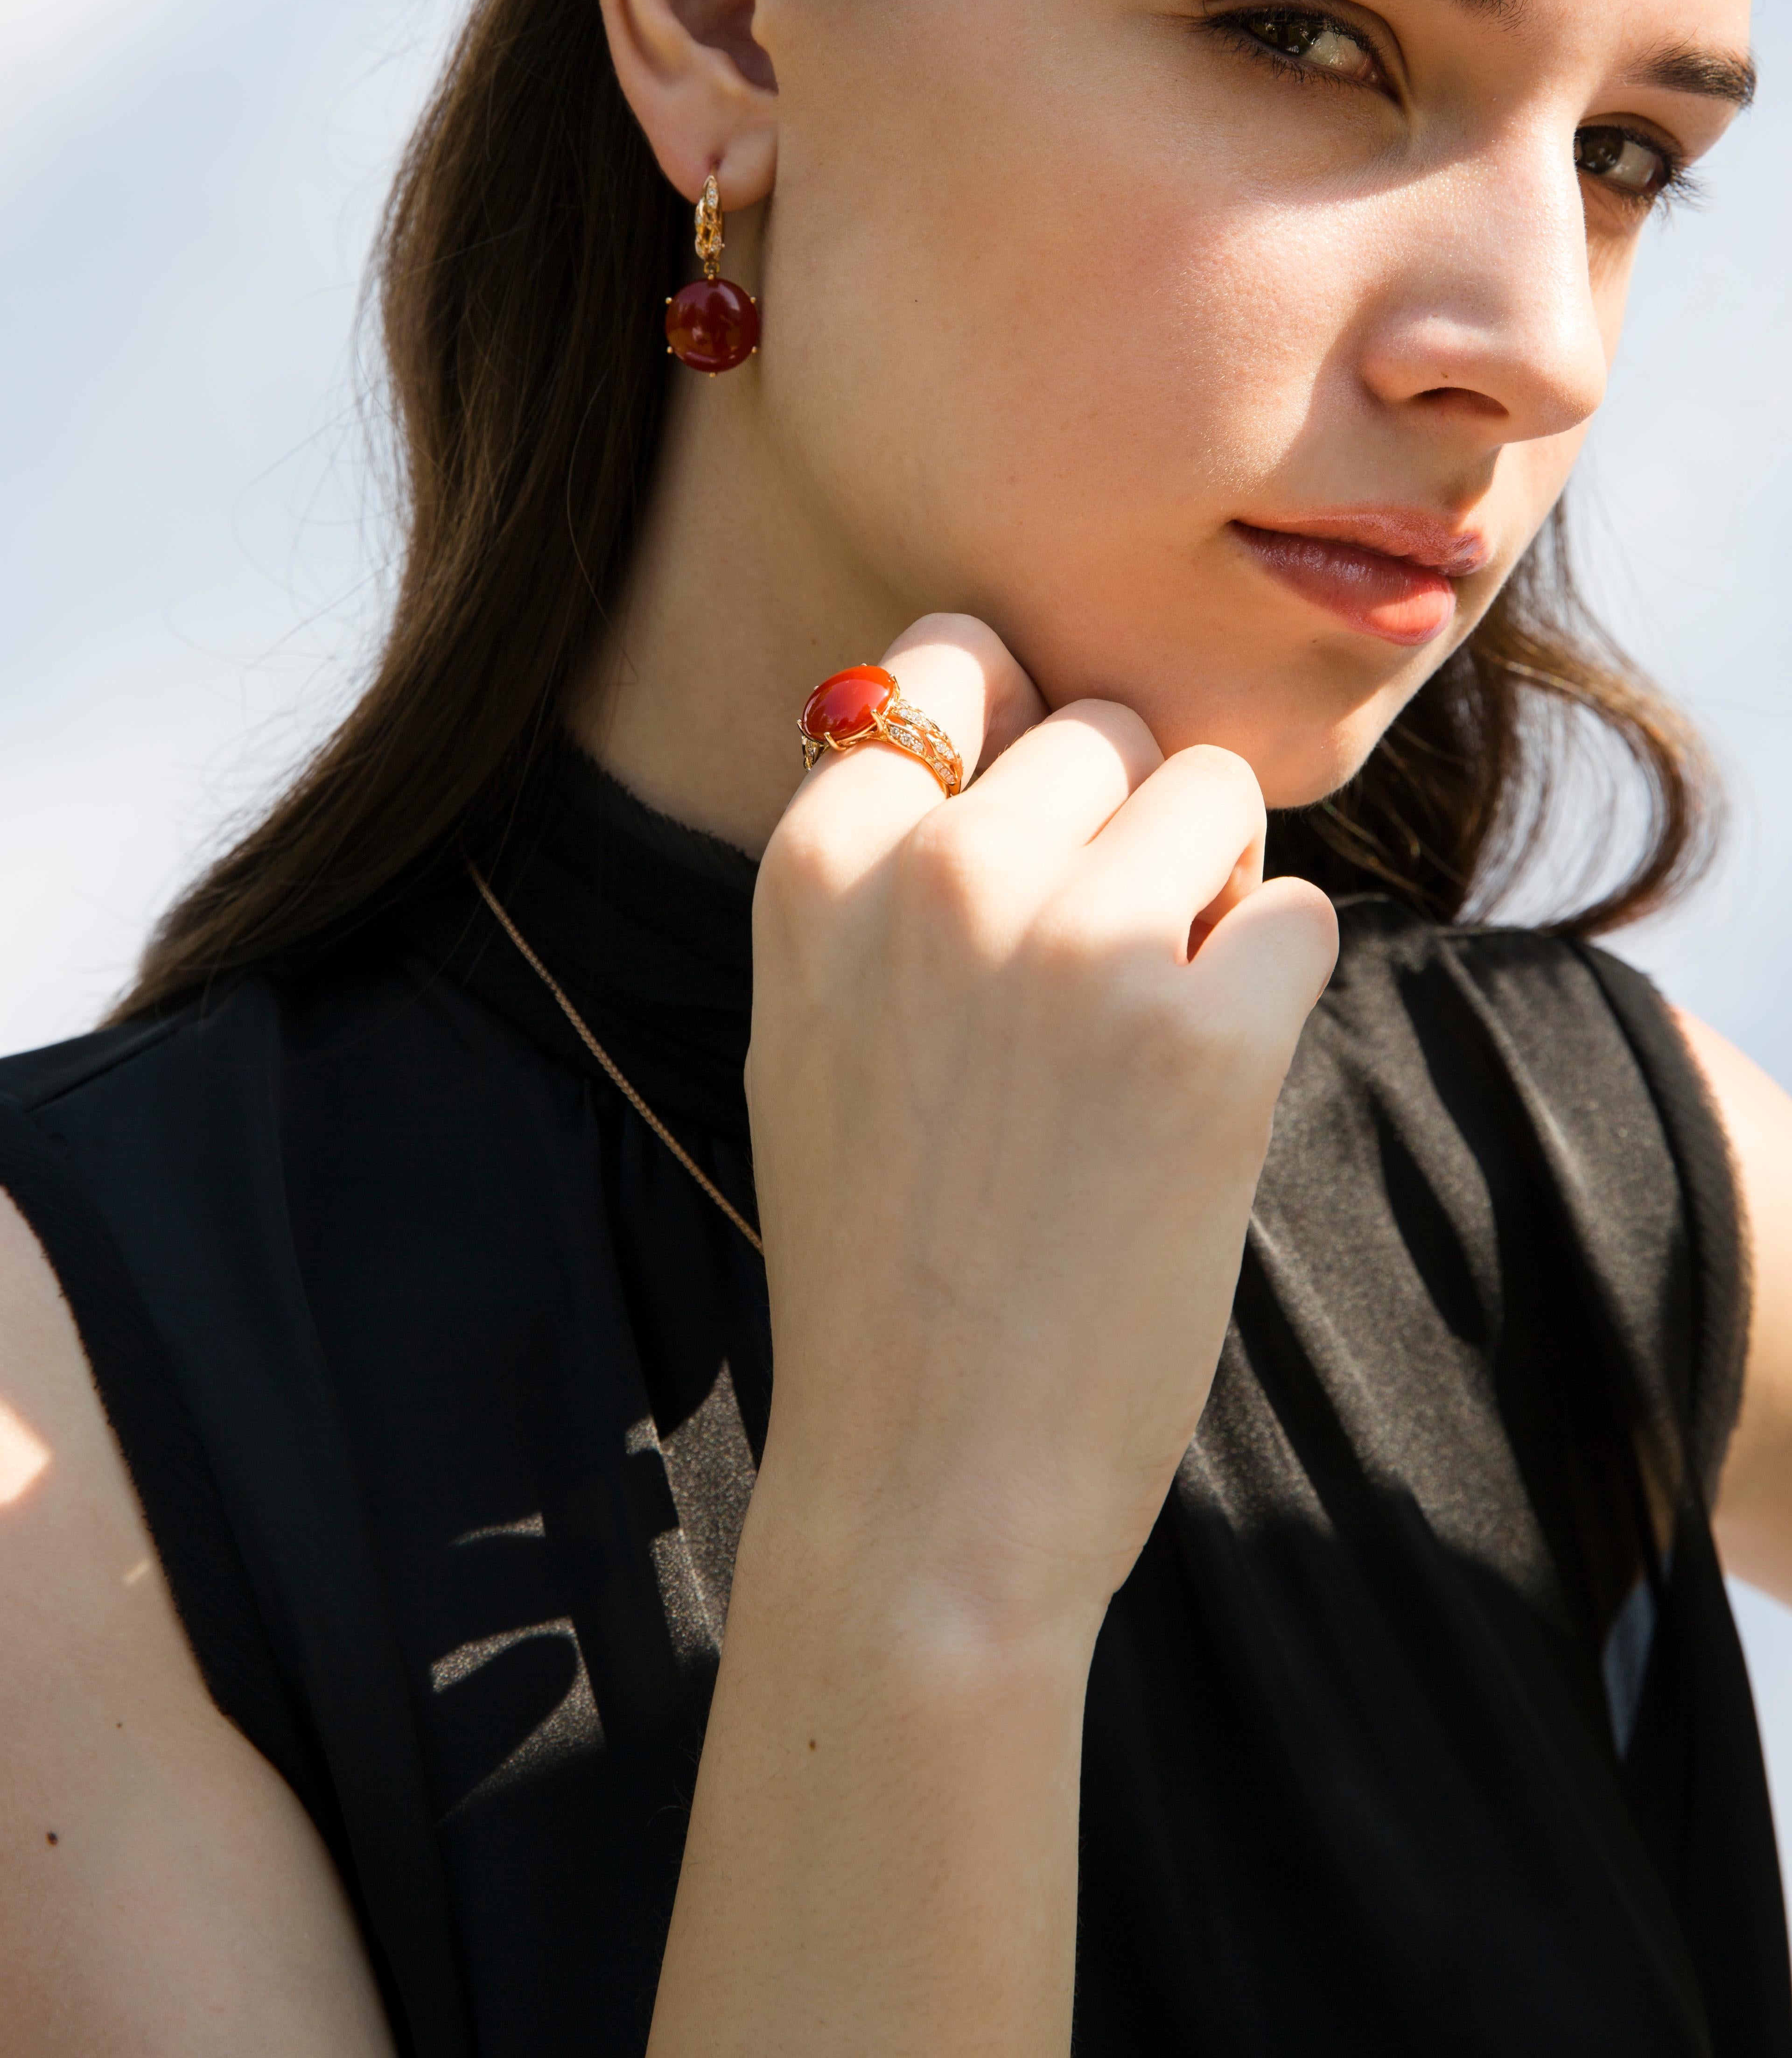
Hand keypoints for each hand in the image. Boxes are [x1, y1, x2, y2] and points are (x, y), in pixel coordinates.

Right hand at [744, 613, 1337, 1650]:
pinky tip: (1204, 1090)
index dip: (1020, 737)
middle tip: (1088, 981)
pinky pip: (1301, 913)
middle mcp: (939, 874)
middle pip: (1105, 725)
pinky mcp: (1203, 1031)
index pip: (953, 656)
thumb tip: (1021, 716)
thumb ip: (891, 868)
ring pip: (1214, 793)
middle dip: (1126, 824)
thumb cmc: (885, 1256)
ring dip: (1211, 890)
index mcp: (821, 866)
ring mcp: (1073, 944)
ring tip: (1144, 1030)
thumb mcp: (816, 1023)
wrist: (927, 1481)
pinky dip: (1276, 986)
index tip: (1028, 836)